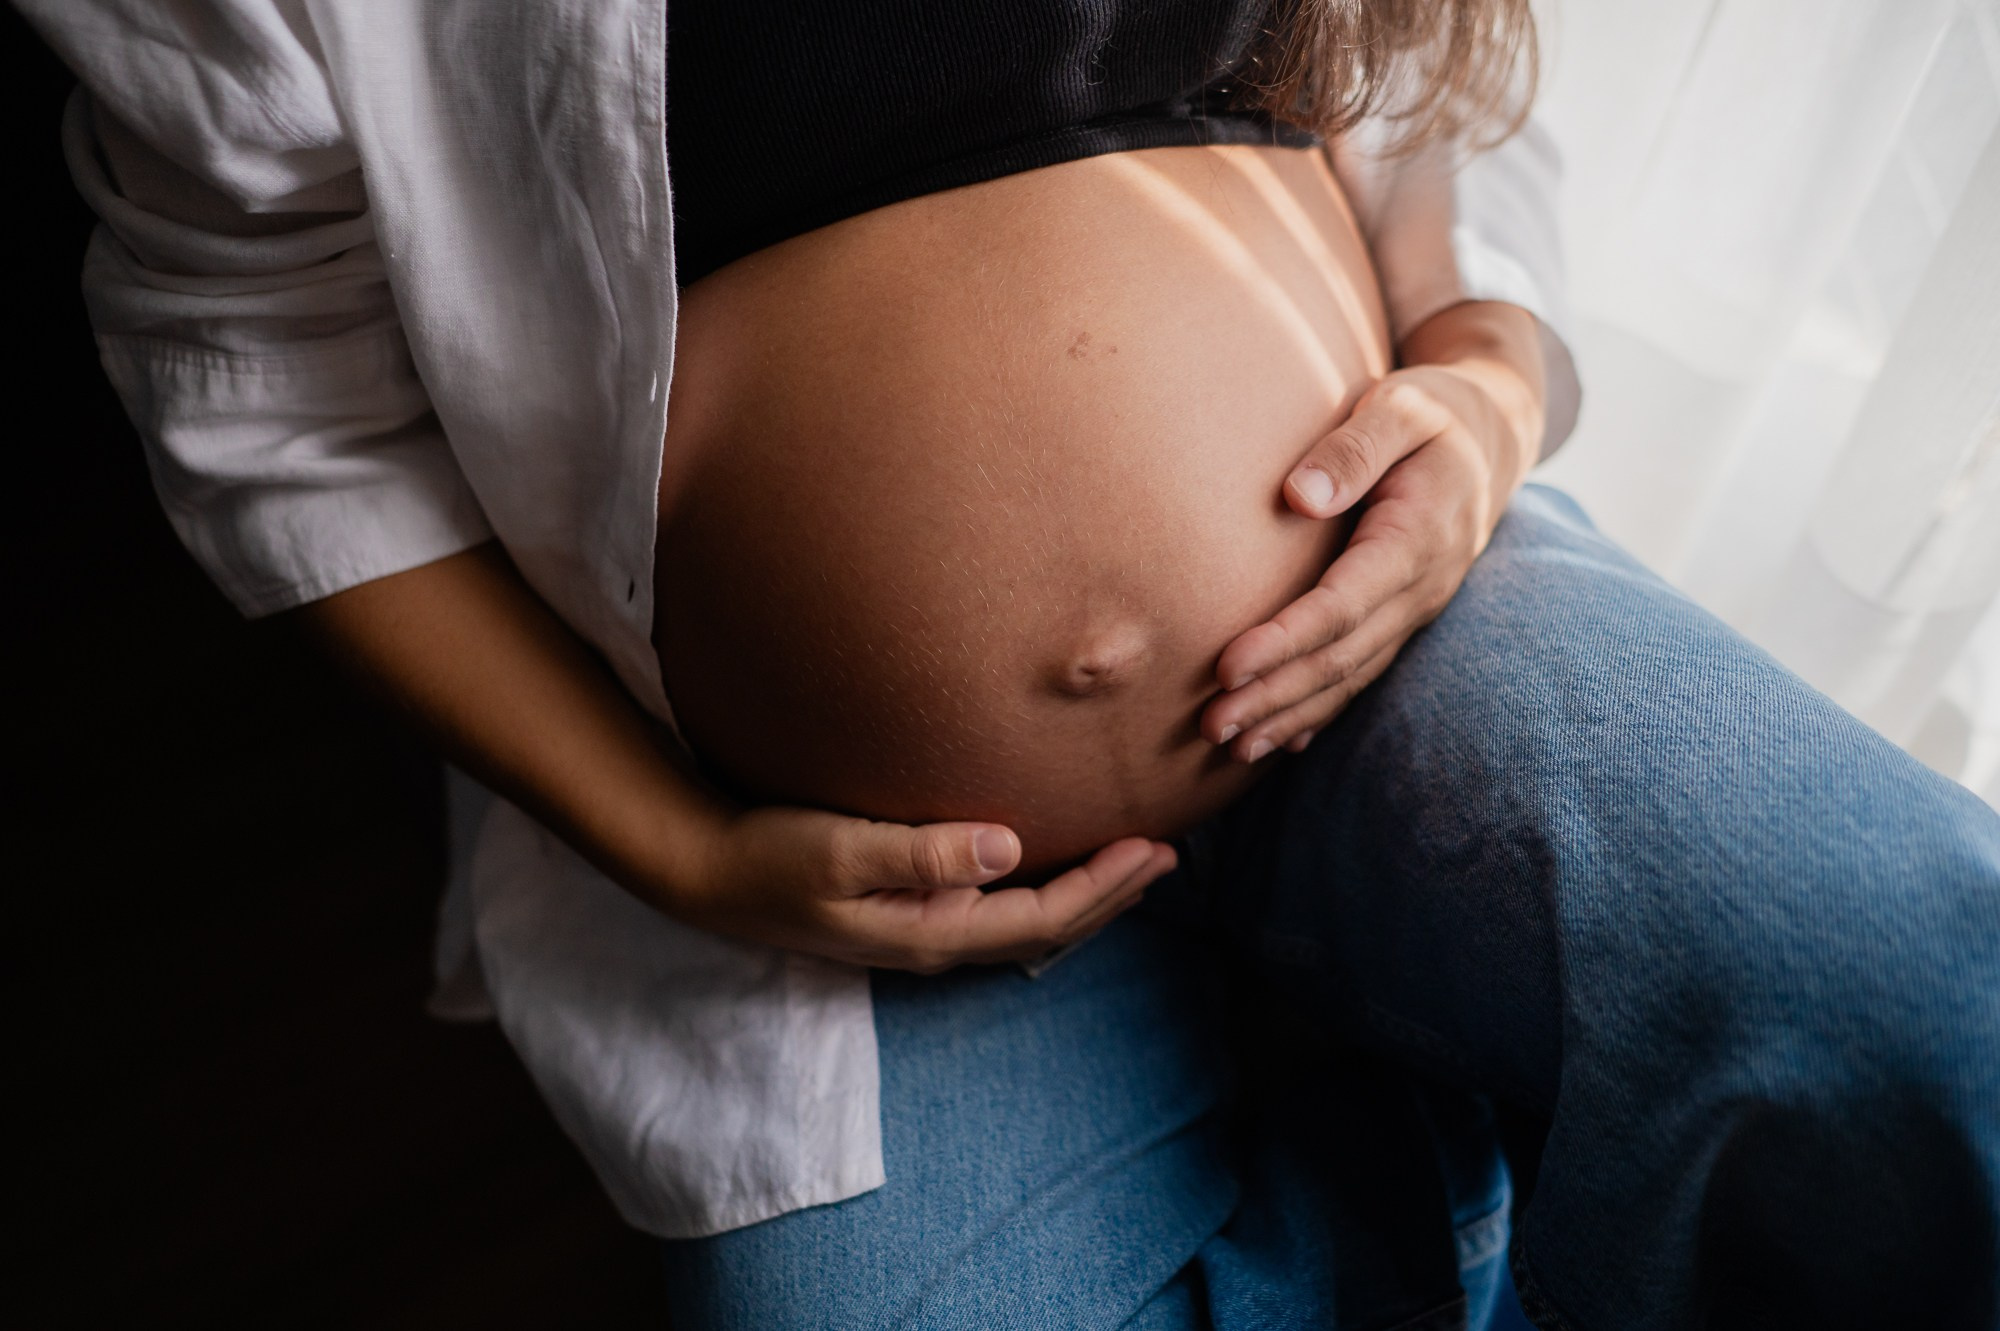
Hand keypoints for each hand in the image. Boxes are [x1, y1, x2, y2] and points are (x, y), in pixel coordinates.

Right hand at [672, 804, 1177, 973]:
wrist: (707, 873)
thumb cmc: (770, 853)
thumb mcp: (842, 849)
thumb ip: (923, 851)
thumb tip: (1009, 847)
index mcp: (930, 930)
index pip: (1043, 917)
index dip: (1104, 886)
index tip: (1156, 848)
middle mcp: (935, 940)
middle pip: (1047, 928)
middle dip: (1112, 893)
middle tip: (1170, 852)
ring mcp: (921, 929)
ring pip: (1026, 922)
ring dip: (1083, 893)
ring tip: (1130, 862)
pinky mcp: (906, 910)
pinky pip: (996, 908)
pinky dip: (1040, 886)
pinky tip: (1050, 862)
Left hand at [1202, 302, 1545, 759]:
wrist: (1490, 434)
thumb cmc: (1433, 412)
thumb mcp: (1401, 406)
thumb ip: (1354, 447)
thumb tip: (1299, 496)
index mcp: (1417, 538)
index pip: (1341, 605)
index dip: (1283, 641)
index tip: (1226, 667)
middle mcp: (1420, 588)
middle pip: (1340, 657)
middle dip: (1274, 695)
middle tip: (1211, 725)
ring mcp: (1415, 610)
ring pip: (1349, 676)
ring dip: (1290, 713)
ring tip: (1231, 746)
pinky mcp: (1402, 617)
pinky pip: (1360, 673)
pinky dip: (1319, 711)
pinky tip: (1279, 740)